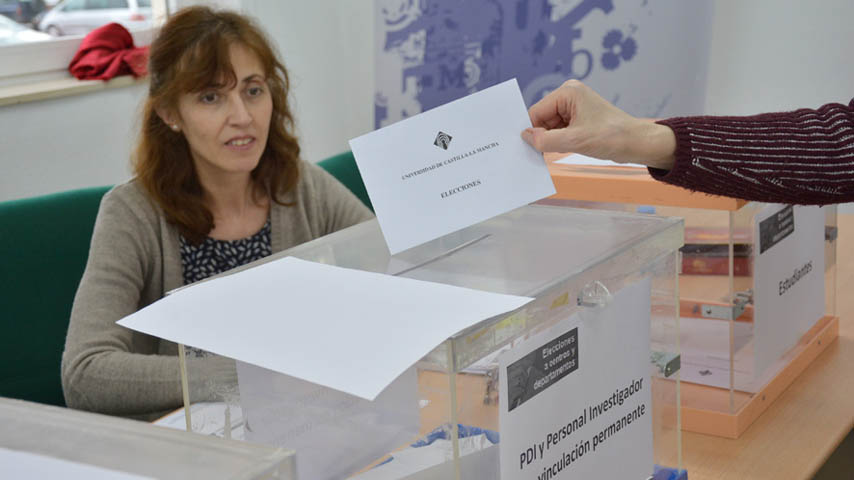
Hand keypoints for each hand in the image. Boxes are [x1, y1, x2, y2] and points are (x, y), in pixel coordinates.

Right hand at [521, 80, 675, 169]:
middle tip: (552, 150)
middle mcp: (569, 96)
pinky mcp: (578, 120)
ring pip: (549, 127)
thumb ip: (546, 140)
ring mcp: (574, 108)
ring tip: (567, 148)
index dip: (533, 130)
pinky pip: (559, 131)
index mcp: (568, 92)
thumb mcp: (575, 141)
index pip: (536, 111)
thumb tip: (526, 137)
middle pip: (541, 119)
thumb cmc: (613, 137)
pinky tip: (568, 148)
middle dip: (544, 135)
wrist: (637, 144)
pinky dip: (559, 142)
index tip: (531, 147)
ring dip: (553, 140)